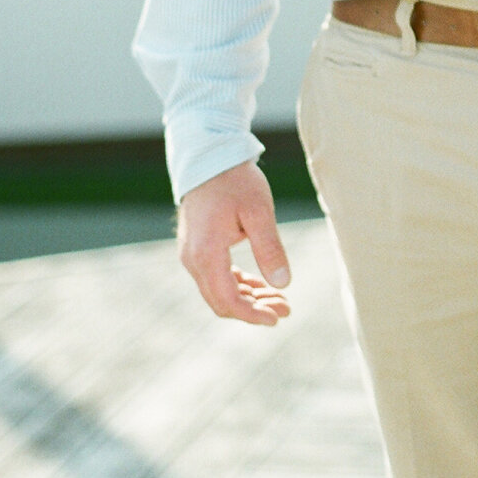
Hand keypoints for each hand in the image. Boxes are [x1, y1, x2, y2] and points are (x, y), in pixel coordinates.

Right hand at [177, 159, 292, 325]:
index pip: (228, 299)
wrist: (208, 158)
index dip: (253, 314)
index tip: (277, 318)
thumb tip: (283, 284)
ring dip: (248, 298)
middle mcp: (193, 260)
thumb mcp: (259, 212)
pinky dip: (238, 284)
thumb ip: (270, 248)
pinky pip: (216, 277)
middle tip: (285, 309)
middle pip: (222, 300)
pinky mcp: (197, 249)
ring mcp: (192, 255)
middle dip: (254, 309)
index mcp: (206, 254)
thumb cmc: (235, 181)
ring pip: (219, 291)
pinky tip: (260, 284)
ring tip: (279, 299)